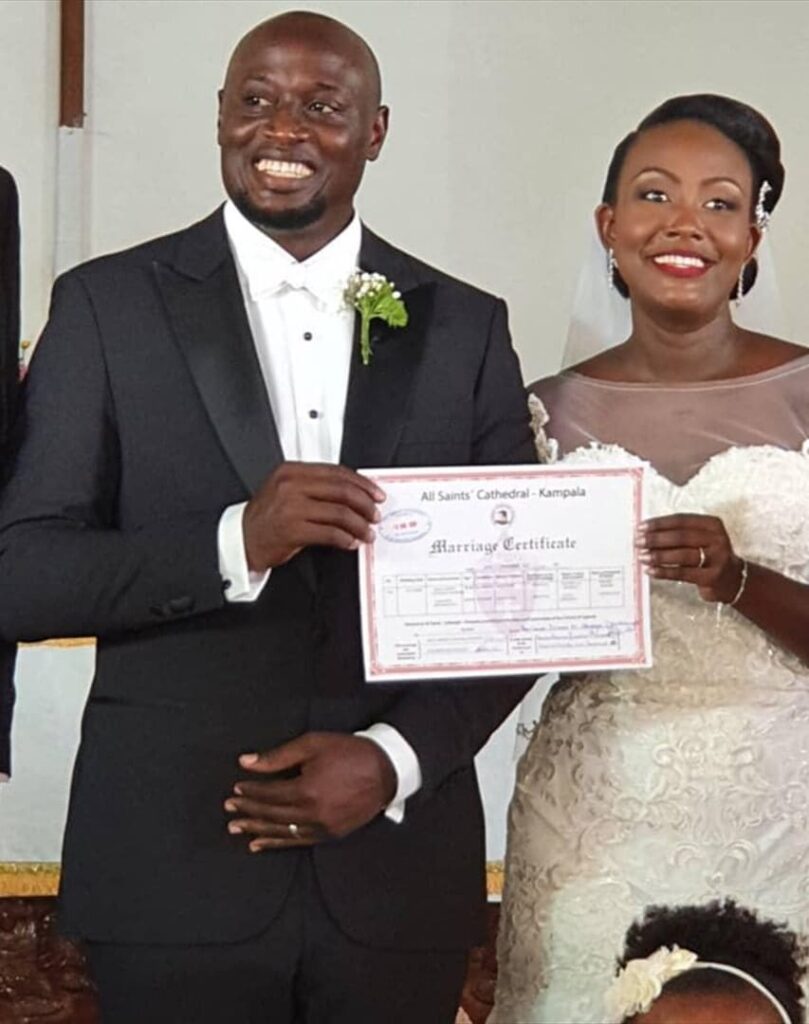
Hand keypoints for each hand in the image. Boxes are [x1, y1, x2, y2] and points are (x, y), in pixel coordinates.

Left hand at [224, 732, 397, 851]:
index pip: (268, 794)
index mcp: (306, 790)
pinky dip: (277, 842)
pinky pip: (298, 841)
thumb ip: (278, 756)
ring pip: (281, 832)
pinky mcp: (331, 834)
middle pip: (271, 814)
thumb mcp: (312, 744)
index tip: (236, 788)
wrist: (386, 770)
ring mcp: (322, 827)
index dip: (250, 791)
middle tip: (229, 808)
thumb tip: (247, 762)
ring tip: (237, 829)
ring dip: (257, 829)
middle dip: (248, 810)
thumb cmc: (349, 753)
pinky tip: (261, 842)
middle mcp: (312, 814)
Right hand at [243, 462, 385, 571]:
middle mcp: (291, 485)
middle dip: (365, 504)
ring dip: (359, 524)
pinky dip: (345, 538)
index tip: (375, 493)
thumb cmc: (266, 518)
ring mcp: (291, 507)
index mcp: (291, 471)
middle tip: (375, 514)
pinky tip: (350, 542)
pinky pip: (329, 533)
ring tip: (366, 532)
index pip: (336, 472)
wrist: (241, 540)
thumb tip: (353, 492)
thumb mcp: (286, 491)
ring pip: (339, 512)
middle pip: (341, 490)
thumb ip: (315, 486)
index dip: (361, 483)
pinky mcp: (292, 530)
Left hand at [637, 513, 743, 602]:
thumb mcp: (701, 538)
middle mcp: (717, 539)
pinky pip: (682, 573)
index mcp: (712, 524)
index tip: (640, 527)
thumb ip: (679, 532)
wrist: (732, 579)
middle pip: (681, 537)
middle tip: (638, 542)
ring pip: (681, 555)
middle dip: (656, 539)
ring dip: (658, 556)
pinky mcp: (712, 577)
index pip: (681, 520)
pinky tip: (650, 570)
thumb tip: (646, 532)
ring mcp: (717, 559)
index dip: (659, 523)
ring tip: (642, 557)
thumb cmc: (708, 554)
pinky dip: (664, 572)